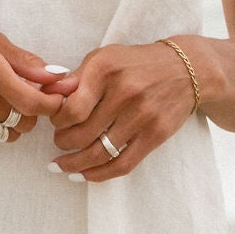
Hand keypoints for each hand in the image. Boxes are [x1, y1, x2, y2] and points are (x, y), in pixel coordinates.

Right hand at [0, 19, 65, 143]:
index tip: (55, 101)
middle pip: (22, 121)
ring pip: (5, 132)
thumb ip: (23, 60)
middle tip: (26, 99)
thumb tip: (54, 75)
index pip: (32, 102)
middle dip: (31, 113)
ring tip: (3, 104)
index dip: (51, 106)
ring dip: (12, 122)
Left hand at [46, 41, 201, 180]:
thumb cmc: (136, 64)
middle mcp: (124, 92)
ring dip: (74, 164)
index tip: (56, 123)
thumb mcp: (104, 58)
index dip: (57, 122)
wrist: (186, 69)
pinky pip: (122, 164)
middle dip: (62, 143)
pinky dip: (98, 175)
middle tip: (59, 142)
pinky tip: (83, 175)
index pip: (71, 108)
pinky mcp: (156, 134)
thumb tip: (47, 96)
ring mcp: (142, 115)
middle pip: (82, 134)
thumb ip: (76, 78)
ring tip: (62, 165)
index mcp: (106, 69)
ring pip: (99, 153)